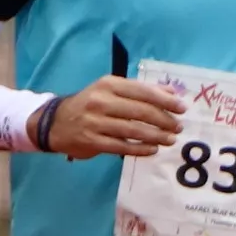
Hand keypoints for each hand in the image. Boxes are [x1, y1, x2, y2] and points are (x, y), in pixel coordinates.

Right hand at [41, 79, 185, 157]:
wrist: (54, 122)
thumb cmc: (89, 104)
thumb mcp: (111, 90)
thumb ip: (141, 90)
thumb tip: (171, 92)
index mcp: (108, 85)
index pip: (143, 91)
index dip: (165, 100)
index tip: (181, 108)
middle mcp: (101, 101)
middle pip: (140, 111)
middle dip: (163, 120)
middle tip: (178, 127)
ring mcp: (95, 122)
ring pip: (133, 130)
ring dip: (155, 136)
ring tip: (170, 140)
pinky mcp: (91, 141)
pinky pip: (121, 147)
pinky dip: (139, 149)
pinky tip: (152, 150)